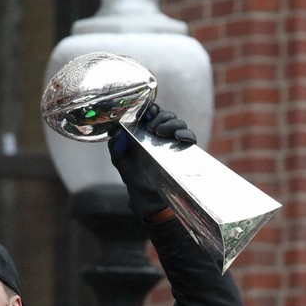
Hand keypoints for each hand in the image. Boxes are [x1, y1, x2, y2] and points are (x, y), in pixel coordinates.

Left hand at [109, 103, 195, 221]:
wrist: (147, 197)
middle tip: (150, 128)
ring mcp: (172, 141)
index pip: (151, 112)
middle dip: (160, 116)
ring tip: (159, 132)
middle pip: (166, 114)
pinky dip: (186, 133)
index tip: (146, 112)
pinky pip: (189, 136)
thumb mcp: (120, 162)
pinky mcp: (183, 151)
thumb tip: (118, 133)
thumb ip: (116, 147)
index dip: (150, 108)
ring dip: (171, 123)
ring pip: (178, 122)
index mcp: (145, 131)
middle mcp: (160, 134)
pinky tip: (178, 137)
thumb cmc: (134, 177)